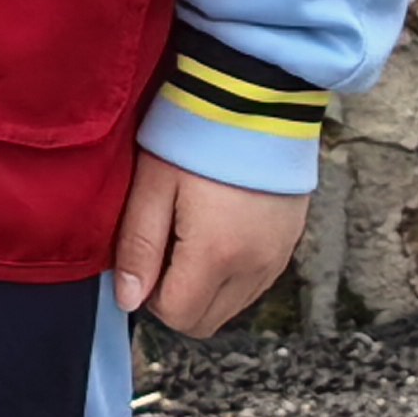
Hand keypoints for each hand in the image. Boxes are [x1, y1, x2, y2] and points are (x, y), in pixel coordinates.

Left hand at [111, 149, 307, 335]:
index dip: (149, 294)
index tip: (144, 253)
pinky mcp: (289, 244)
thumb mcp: (153, 183)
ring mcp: (277, 258)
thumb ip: (140, 245)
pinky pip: (254, 283)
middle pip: (206, 321)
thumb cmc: (195, 133)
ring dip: (203, 286)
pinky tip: (216, 227)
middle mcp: (255, 268)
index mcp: (217, 255)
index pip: (178, 316)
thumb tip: (128, 300)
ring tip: (189, 230)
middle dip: (176, 297)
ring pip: (231, 305)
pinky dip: (230, 273)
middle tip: (162, 244)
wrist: (256, 96)